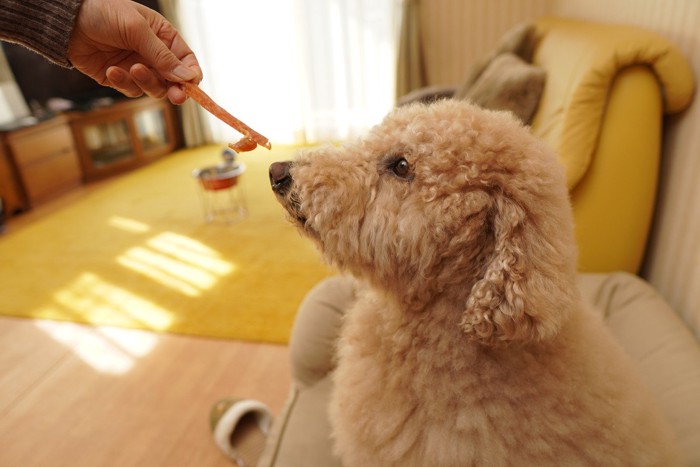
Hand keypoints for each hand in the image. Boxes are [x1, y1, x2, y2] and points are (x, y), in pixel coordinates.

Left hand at [67, 0, 200, 104]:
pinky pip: (131, 90)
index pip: (186, 60)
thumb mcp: (137, 30)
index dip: (191, 74)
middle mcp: (153, 55)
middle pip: (173, 80)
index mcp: (163, 37)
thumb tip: (189, 77)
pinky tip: (111, 69)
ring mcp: (137, 68)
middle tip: (176, 97)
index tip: (191, 85)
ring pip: (154, 88)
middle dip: (175, 88)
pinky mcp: (120, 79)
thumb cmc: (104, 13)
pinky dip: (123, 82)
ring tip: (131, 69)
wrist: (67, 21)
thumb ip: (163, 56)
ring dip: (146, 82)